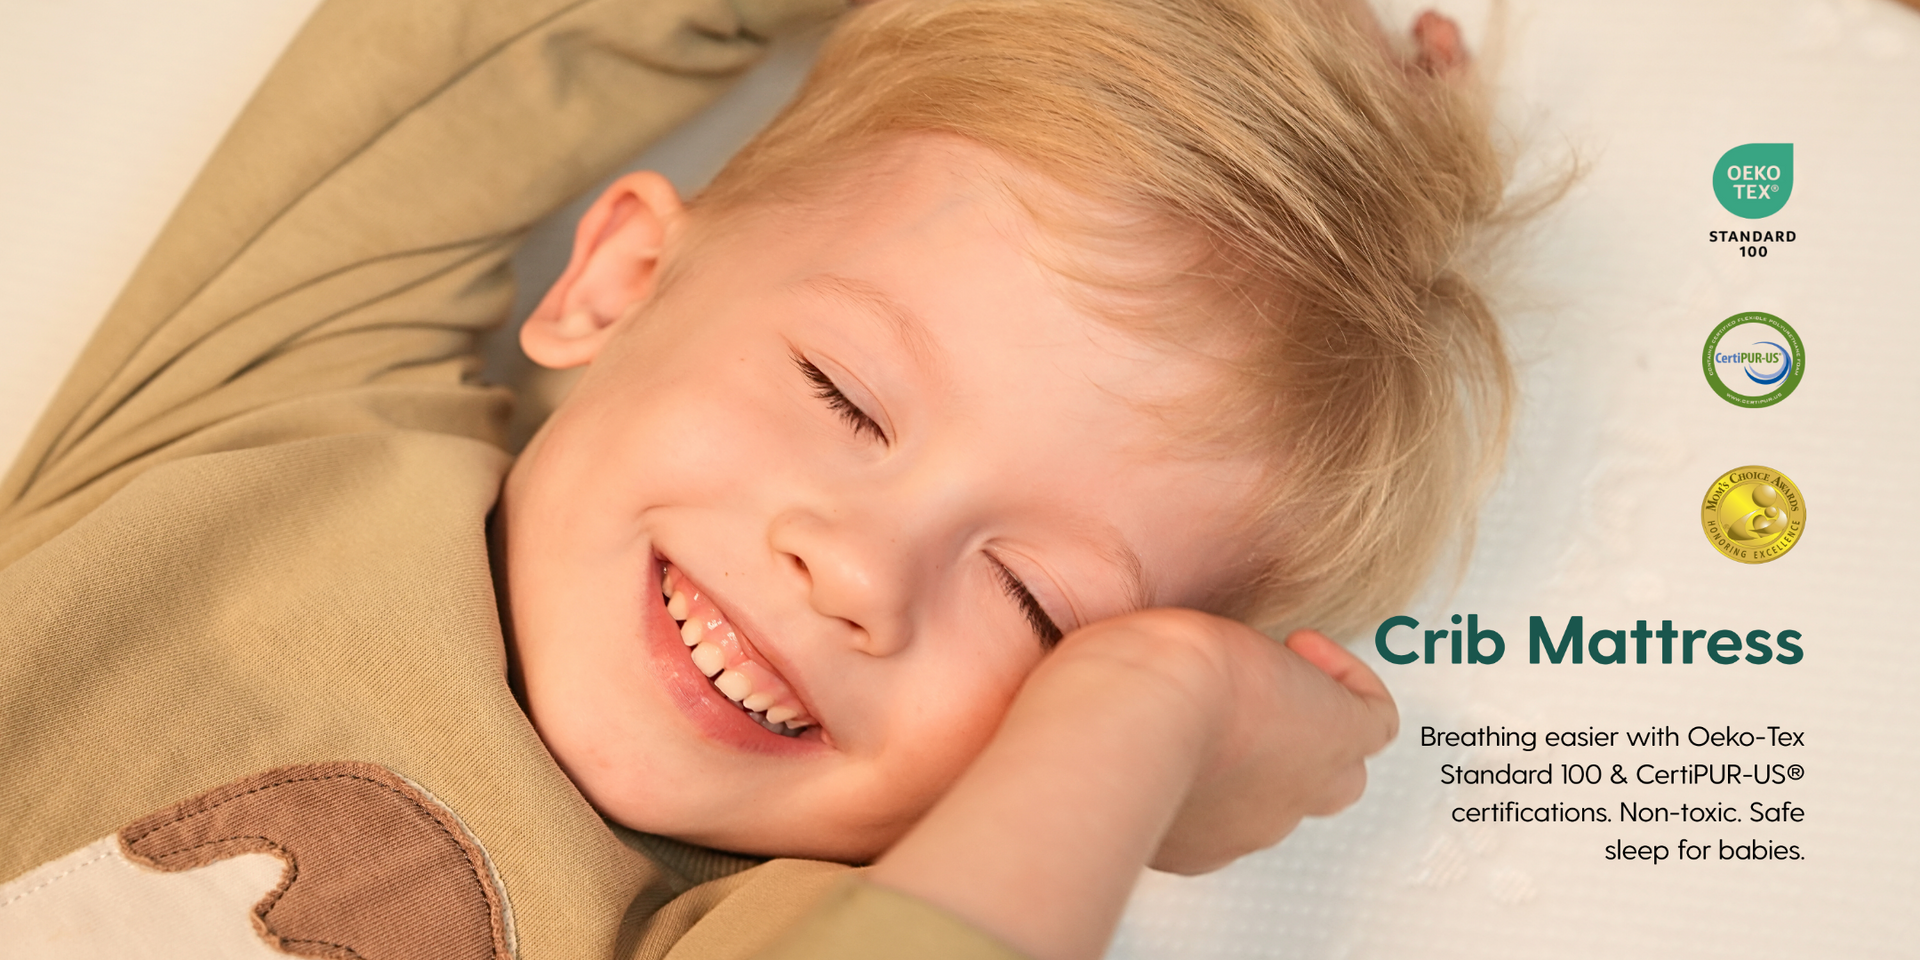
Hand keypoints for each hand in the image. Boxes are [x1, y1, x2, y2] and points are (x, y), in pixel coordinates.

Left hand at [869, 608, 1396, 959]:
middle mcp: (1240, 810)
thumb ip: (1004, 729)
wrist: (1124, 719)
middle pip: (1280, 781)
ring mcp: (1287, 778)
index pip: (1212, 796)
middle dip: (1263, 732)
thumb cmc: (1079, 723)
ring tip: (1276, 660)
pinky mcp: (1326, 736)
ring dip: (1299, 700)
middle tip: (1247, 683)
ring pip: (1320, 749)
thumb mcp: (1046, 724)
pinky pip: (1367, 716)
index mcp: (1179, 810)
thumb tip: (880, 751)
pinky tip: (1315, 655)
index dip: (1207, 754)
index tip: (1192, 712)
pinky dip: (1347, 685)